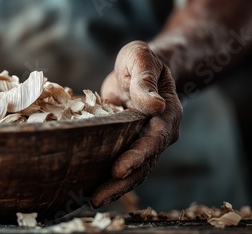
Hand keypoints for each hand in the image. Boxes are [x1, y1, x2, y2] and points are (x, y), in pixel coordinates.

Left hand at [91, 41, 182, 207]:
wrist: (143, 68)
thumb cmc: (143, 60)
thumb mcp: (142, 58)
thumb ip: (145, 79)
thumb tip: (154, 105)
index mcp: (167, 114)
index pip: (153, 140)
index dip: (136, 156)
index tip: (117, 170)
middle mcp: (159, 133)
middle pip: (143, 164)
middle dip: (121, 183)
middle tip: (97, 198)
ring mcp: (145, 141)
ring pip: (134, 170)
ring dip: (114, 187)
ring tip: (92, 200)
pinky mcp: (130, 144)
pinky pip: (123, 164)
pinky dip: (110, 178)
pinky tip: (91, 188)